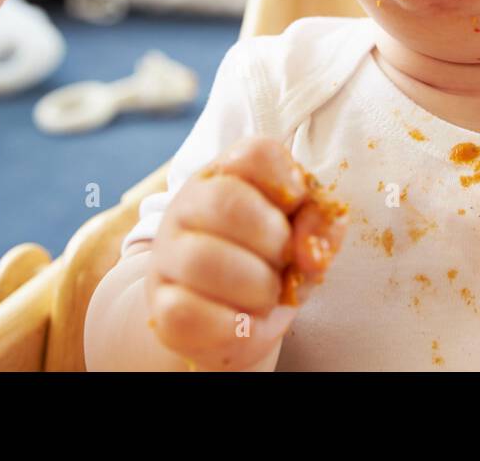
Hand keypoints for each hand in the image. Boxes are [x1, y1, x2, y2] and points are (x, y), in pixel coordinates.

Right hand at [145, 137, 347, 370]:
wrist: (226, 317)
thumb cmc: (268, 261)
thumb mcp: (302, 235)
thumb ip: (319, 227)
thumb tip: (311, 251)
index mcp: (226, 174)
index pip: (256, 154)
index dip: (290, 184)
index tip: (297, 211)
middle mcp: (187, 207)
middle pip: (226, 202)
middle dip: (274, 241)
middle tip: (284, 262)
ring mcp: (167, 256)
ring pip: (203, 260)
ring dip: (256, 286)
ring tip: (266, 295)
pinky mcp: (160, 308)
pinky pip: (186, 313)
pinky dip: (231, 325)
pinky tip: (244, 321)